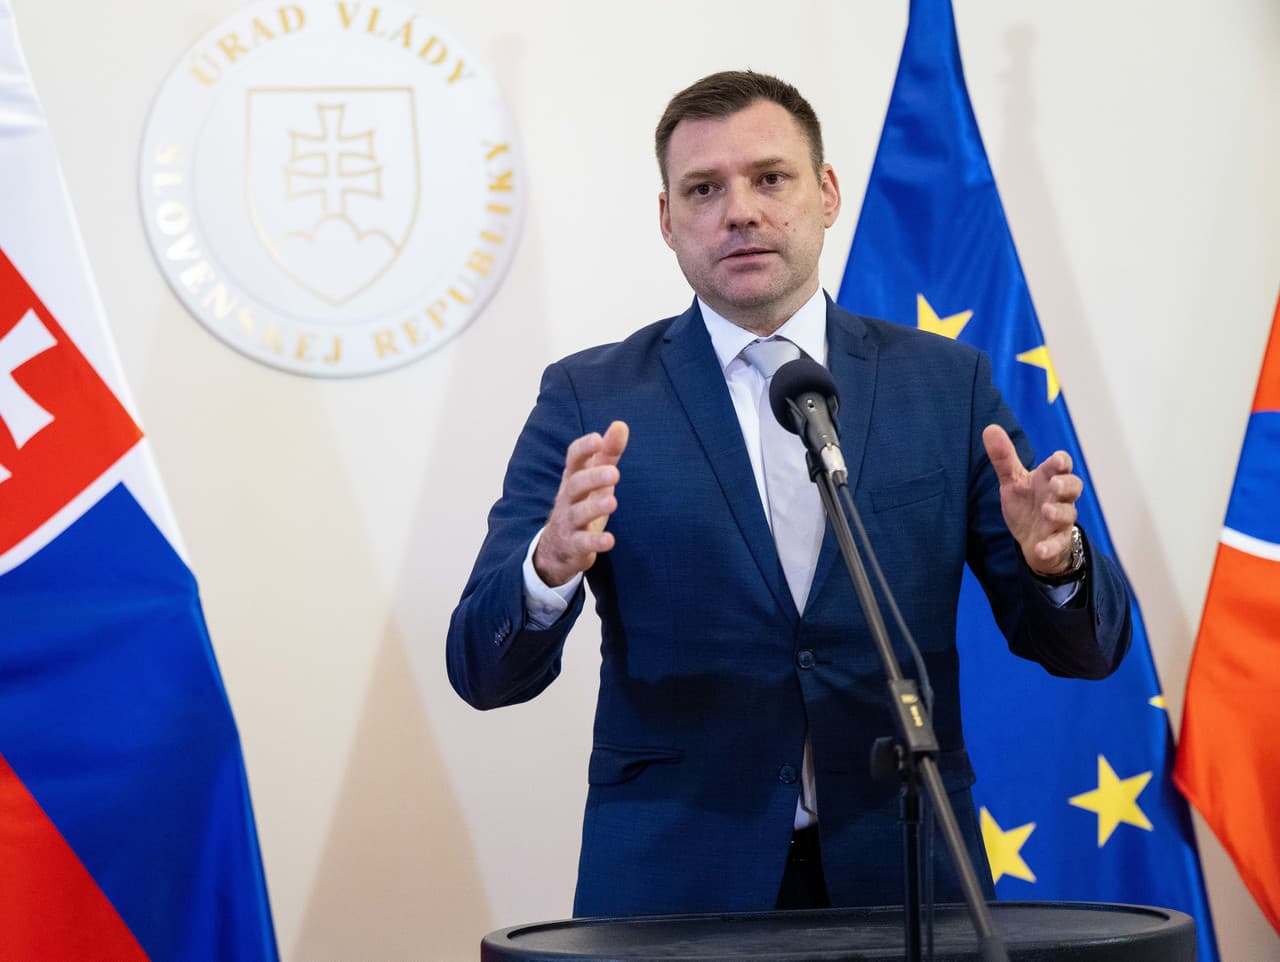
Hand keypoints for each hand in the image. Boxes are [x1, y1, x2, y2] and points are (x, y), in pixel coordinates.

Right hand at [533, 420, 629, 585]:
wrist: (557, 548)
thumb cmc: (580, 504)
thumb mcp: (594, 478)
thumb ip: (608, 454)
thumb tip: (620, 424)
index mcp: (573, 478)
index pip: (573, 459)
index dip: (584, 448)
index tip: (598, 439)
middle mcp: (567, 498)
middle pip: (575, 484)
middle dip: (593, 477)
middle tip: (615, 473)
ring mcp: (569, 522)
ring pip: (578, 513)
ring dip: (595, 507)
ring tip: (613, 501)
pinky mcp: (574, 545)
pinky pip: (583, 543)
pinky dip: (595, 542)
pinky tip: (610, 540)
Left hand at [982, 424, 1082, 575]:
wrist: (1031, 538)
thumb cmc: (1026, 503)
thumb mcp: (1012, 480)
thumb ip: (1004, 457)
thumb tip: (990, 428)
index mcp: (1048, 479)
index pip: (1061, 466)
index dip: (1061, 462)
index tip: (1056, 459)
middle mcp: (1058, 498)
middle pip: (1073, 487)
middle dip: (1066, 484)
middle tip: (1055, 484)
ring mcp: (1059, 521)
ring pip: (1068, 514)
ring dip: (1059, 512)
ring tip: (1046, 510)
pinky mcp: (1056, 542)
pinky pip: (1058, 544)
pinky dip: (1050, 547)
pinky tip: (1039, 548)